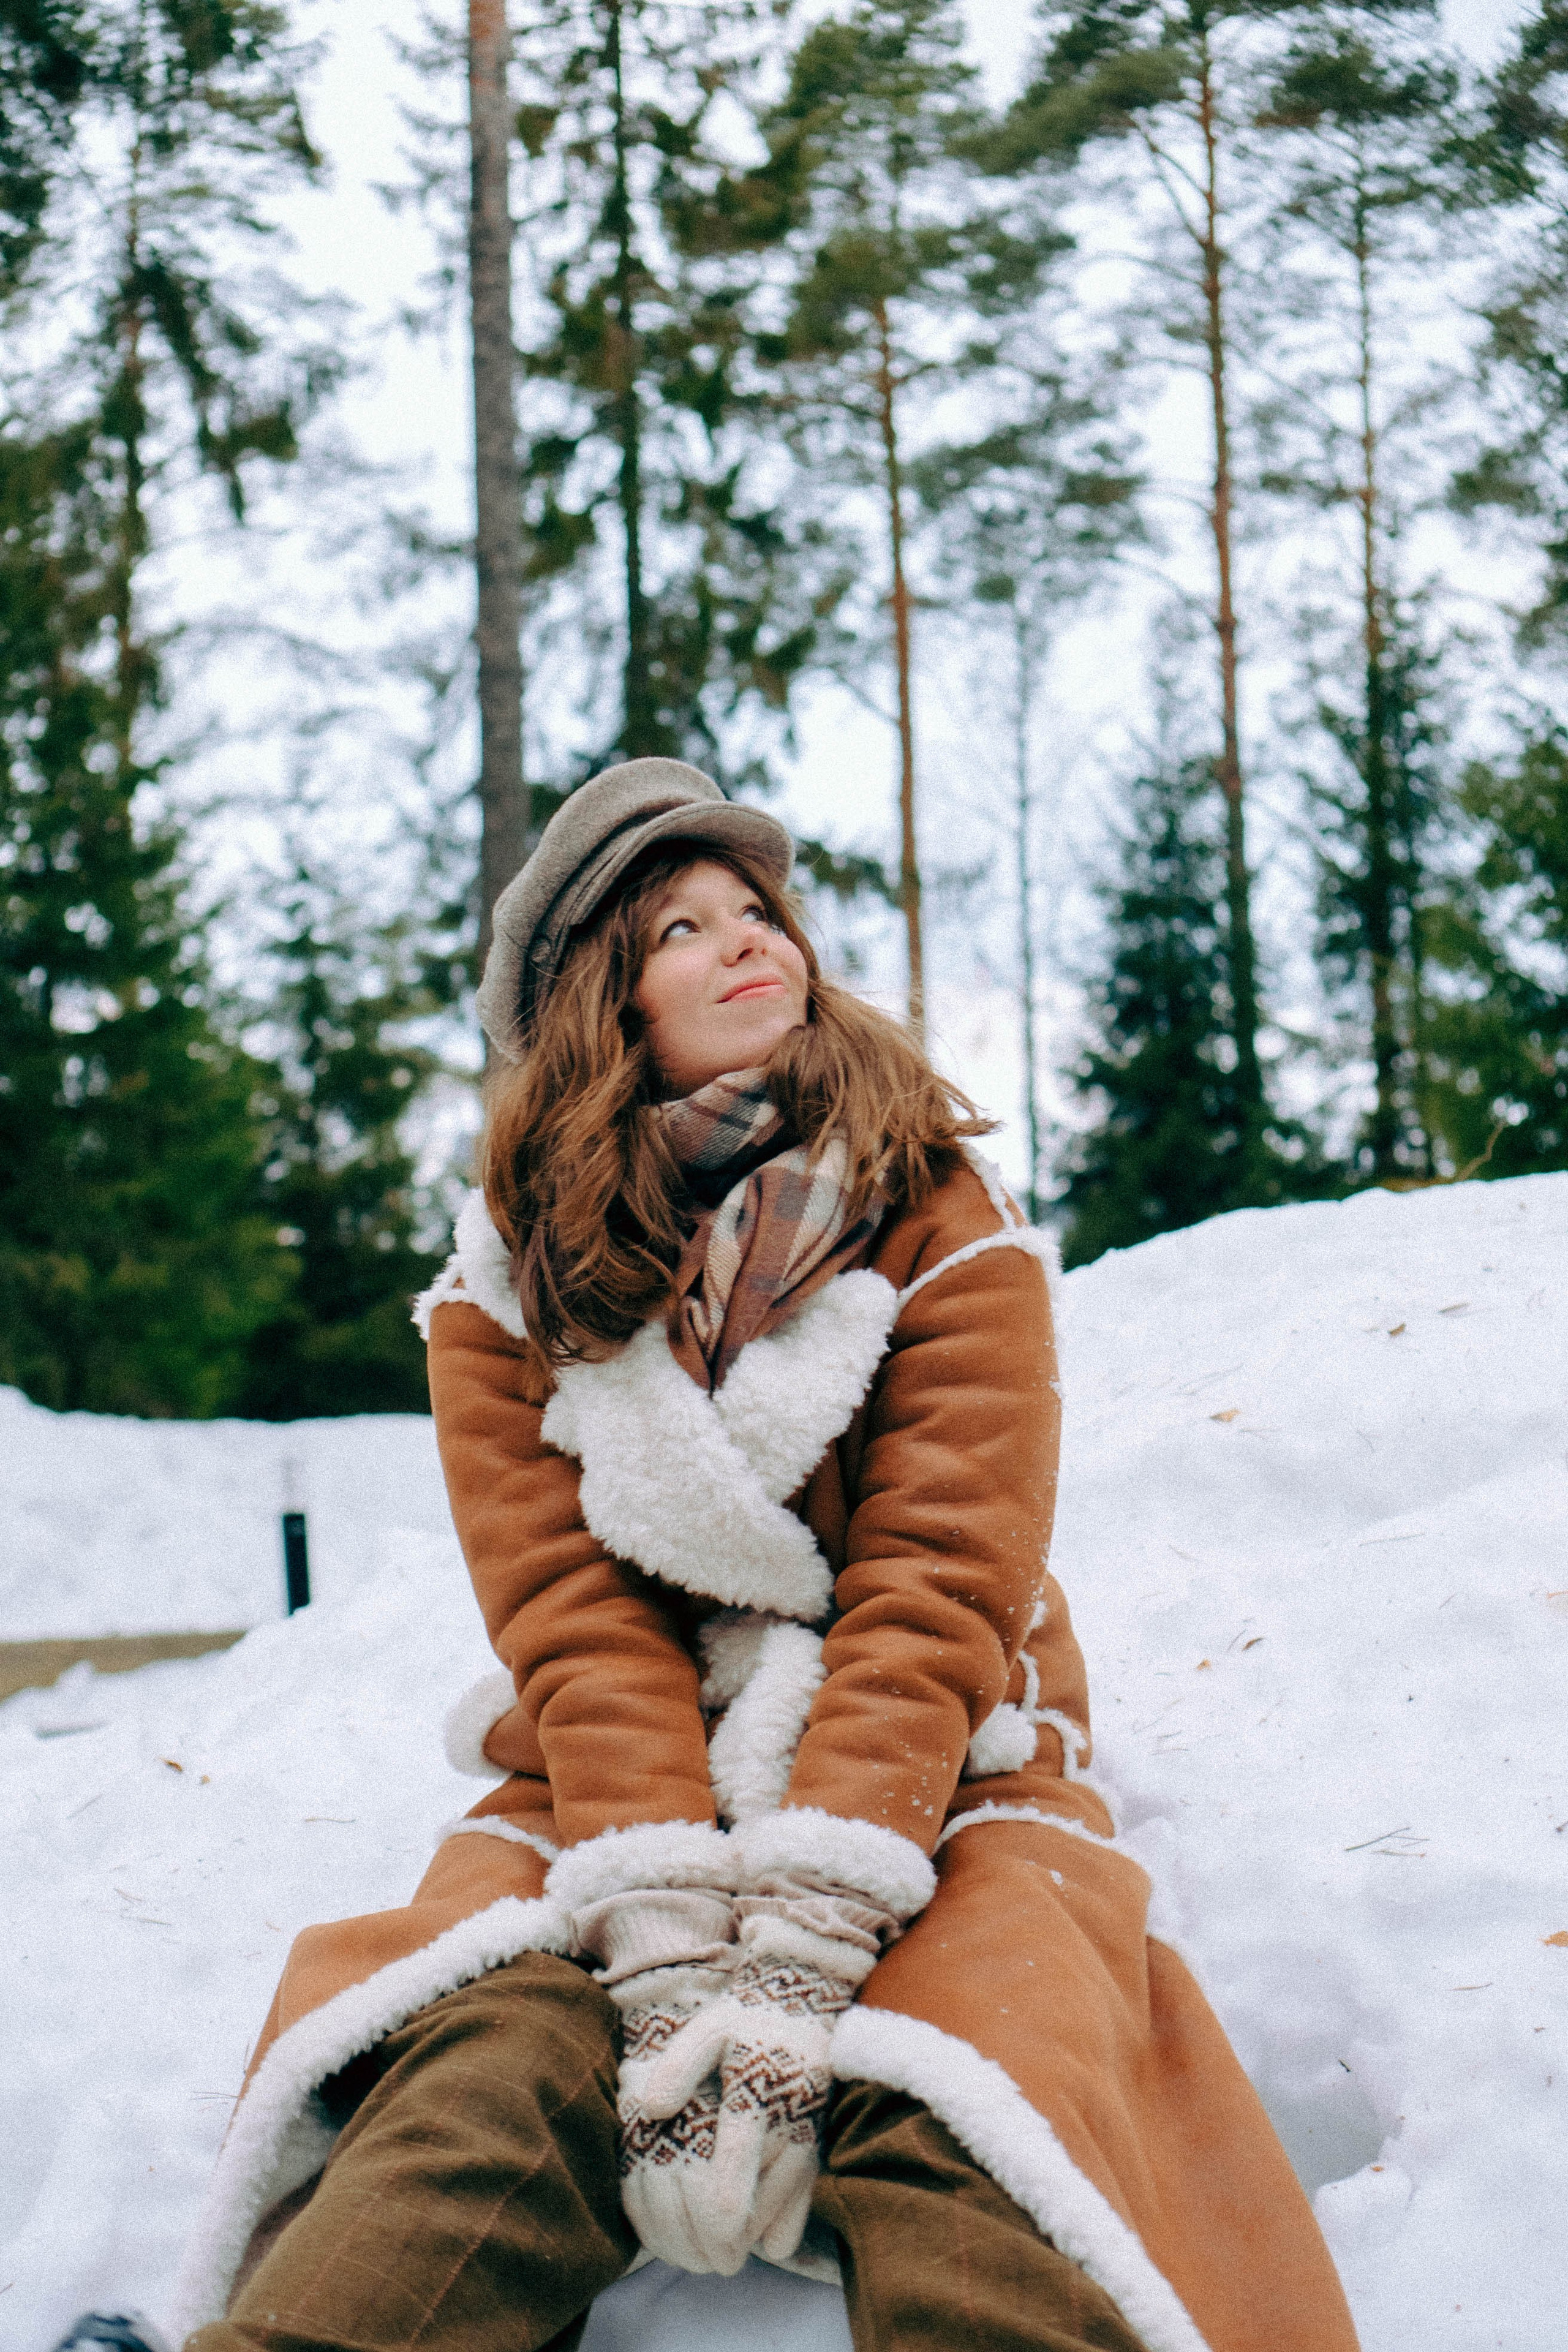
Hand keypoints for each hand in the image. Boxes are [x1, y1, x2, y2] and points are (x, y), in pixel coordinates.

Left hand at [631, 1938, 863, 2270]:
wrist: (805, 2004)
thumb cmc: (744, 2020)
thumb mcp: (708, 2028)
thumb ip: (678, 2066)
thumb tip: (650, 2110)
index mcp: (753, 2094)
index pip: (732, 2178)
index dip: (710, 2224)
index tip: (690, 2242)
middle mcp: (786, 2124)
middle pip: (752, 2214)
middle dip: (717, 2245)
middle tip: (689, 2258)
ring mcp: (807, 2141)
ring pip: (775, 2220)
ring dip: (742, 2241)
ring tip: (708, 2248)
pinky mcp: (818, 2152)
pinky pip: (798, 2214)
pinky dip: (773, 2233)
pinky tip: (748, 2231)